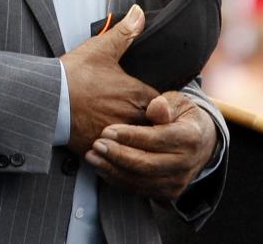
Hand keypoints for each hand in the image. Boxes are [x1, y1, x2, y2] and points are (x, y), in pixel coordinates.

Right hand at [61, 5, 159, 153]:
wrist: (47, 97)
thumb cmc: (74, 73)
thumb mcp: (100, 48)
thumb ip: (125, 32)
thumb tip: (140, 12)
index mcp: (137, 95)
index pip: (162, 105)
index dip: (156, 105)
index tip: (146, 102)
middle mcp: (133, 118)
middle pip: (154, 127)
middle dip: (148, 124)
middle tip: (137, 118)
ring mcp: (118, 136)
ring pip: (138, 144)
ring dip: (133, 139)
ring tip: (123, 132)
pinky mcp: (102, 149)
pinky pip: (118, 156)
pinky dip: (115, 152)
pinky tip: (106, 143)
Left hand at [85, 91, 218, 200]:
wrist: (202, 142)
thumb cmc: (182, 116)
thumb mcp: (177, 102)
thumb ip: (164, 104)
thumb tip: (157, 106)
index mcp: (189, 137)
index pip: (157, 140)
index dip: (130, 137)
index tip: (107, 131)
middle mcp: (186, 163)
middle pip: (147, 164)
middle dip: (118, 155)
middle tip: (96, 145)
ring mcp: (179, 181)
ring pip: (142, 181)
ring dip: (114, 171)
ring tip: (92, 157)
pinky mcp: (169, 192)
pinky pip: (141, 190)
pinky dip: (119, 180)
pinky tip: (102, 168)